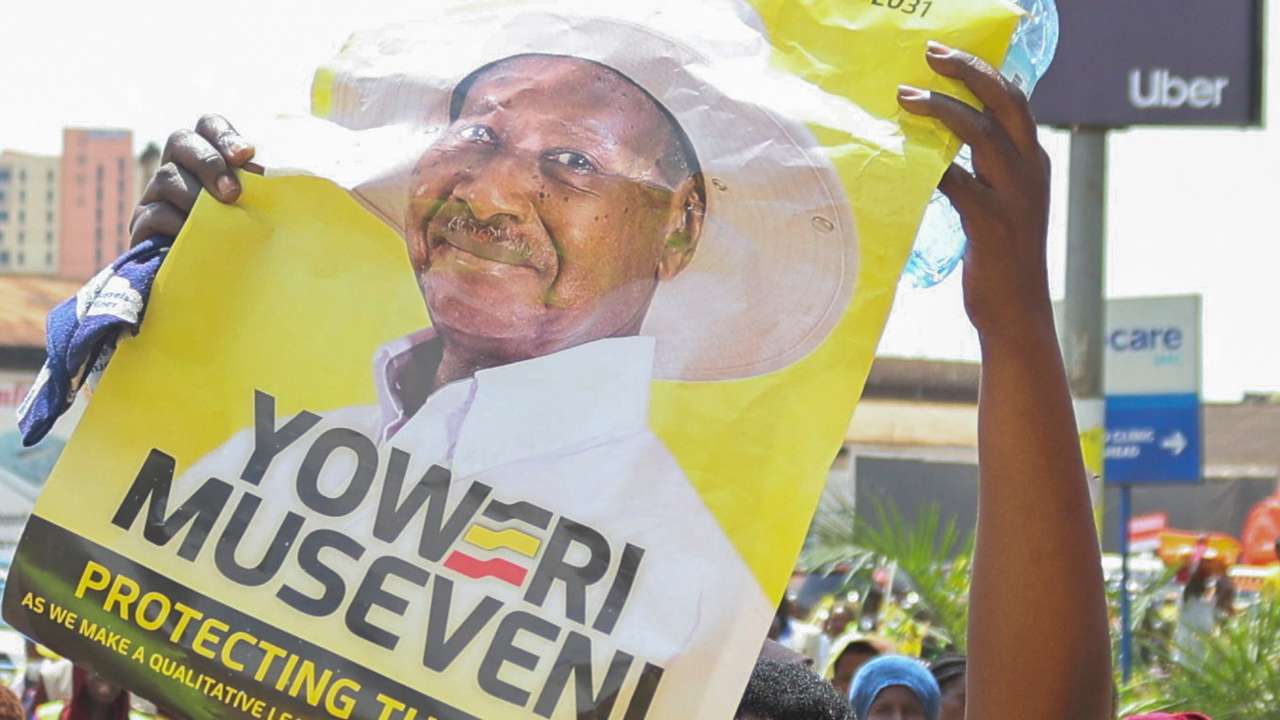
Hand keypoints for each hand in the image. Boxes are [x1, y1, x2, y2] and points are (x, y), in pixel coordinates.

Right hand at [130, 114, 254, 246]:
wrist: (214, 287)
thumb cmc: (244, 241)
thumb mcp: (255, 210)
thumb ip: (259, 189)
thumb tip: (262, 174)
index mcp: (206, 160)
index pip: (208, 126)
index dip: (223, 134)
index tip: (245, 154)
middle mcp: (178, 169)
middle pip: (181, 140)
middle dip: (208, 162)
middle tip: (233, 193)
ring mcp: (156, 196)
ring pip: (167, 177)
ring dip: (196, 196)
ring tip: (219, 219)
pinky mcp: (143, 226)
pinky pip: (156, 214)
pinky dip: (178, 223)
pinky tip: (196, 237)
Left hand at [898, 42, 1052, 341]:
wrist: (1017, 314)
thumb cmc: (1000, 261)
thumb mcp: (1000, 206)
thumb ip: (983, 173)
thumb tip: (941, 146)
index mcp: (1035, 164)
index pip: (1015, 101)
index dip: (985, 72)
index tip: (947, 55)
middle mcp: (1031, 172)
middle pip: (1004, 103)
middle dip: (968, 72)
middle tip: (931, 55)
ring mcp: (1014, 197)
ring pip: (980, 134)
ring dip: (940, 109)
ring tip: (906, 97)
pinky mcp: (991, 224)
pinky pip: (957, 182)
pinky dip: (931, 166)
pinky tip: (905, 157)